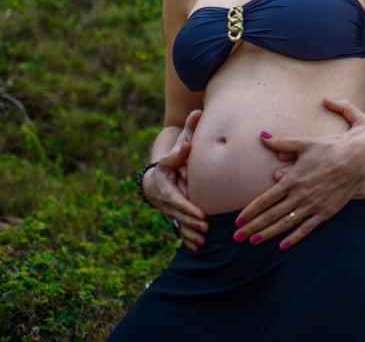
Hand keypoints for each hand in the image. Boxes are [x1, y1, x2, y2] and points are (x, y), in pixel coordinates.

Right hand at [145, 110, 206, 250]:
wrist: (158, 175)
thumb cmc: (173, 158)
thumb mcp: (178, 146)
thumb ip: (187, 133)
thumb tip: (198, 115)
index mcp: (165, 184)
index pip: (176, 198)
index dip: (187, 207)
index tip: (200, 213)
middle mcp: (165, 199)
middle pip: (177, 214)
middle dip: (191, 222)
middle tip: (206, 227)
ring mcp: (168, 210)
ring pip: (178, 224)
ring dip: (189, 233)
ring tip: (203, 241)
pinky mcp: (173, 216)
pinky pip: (179, 229)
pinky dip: (186, 239)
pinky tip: (197, 248)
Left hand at [234, 97, 364, 248]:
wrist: (356, 159)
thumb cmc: (330, 148)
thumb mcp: (304, 143)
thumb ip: (282, 143)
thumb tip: (263, 136)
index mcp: (292, 180)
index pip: (265, 200)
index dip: (250, 211)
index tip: (238, 220)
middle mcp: (299, 196)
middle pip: (270, 216)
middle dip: (252, 227)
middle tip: (236, 237)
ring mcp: (312, 206)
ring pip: (285, 224)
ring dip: (267, 234)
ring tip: (253, 241)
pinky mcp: (325, 212)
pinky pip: (306, 228)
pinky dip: (293, 238)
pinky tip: (282, 245)